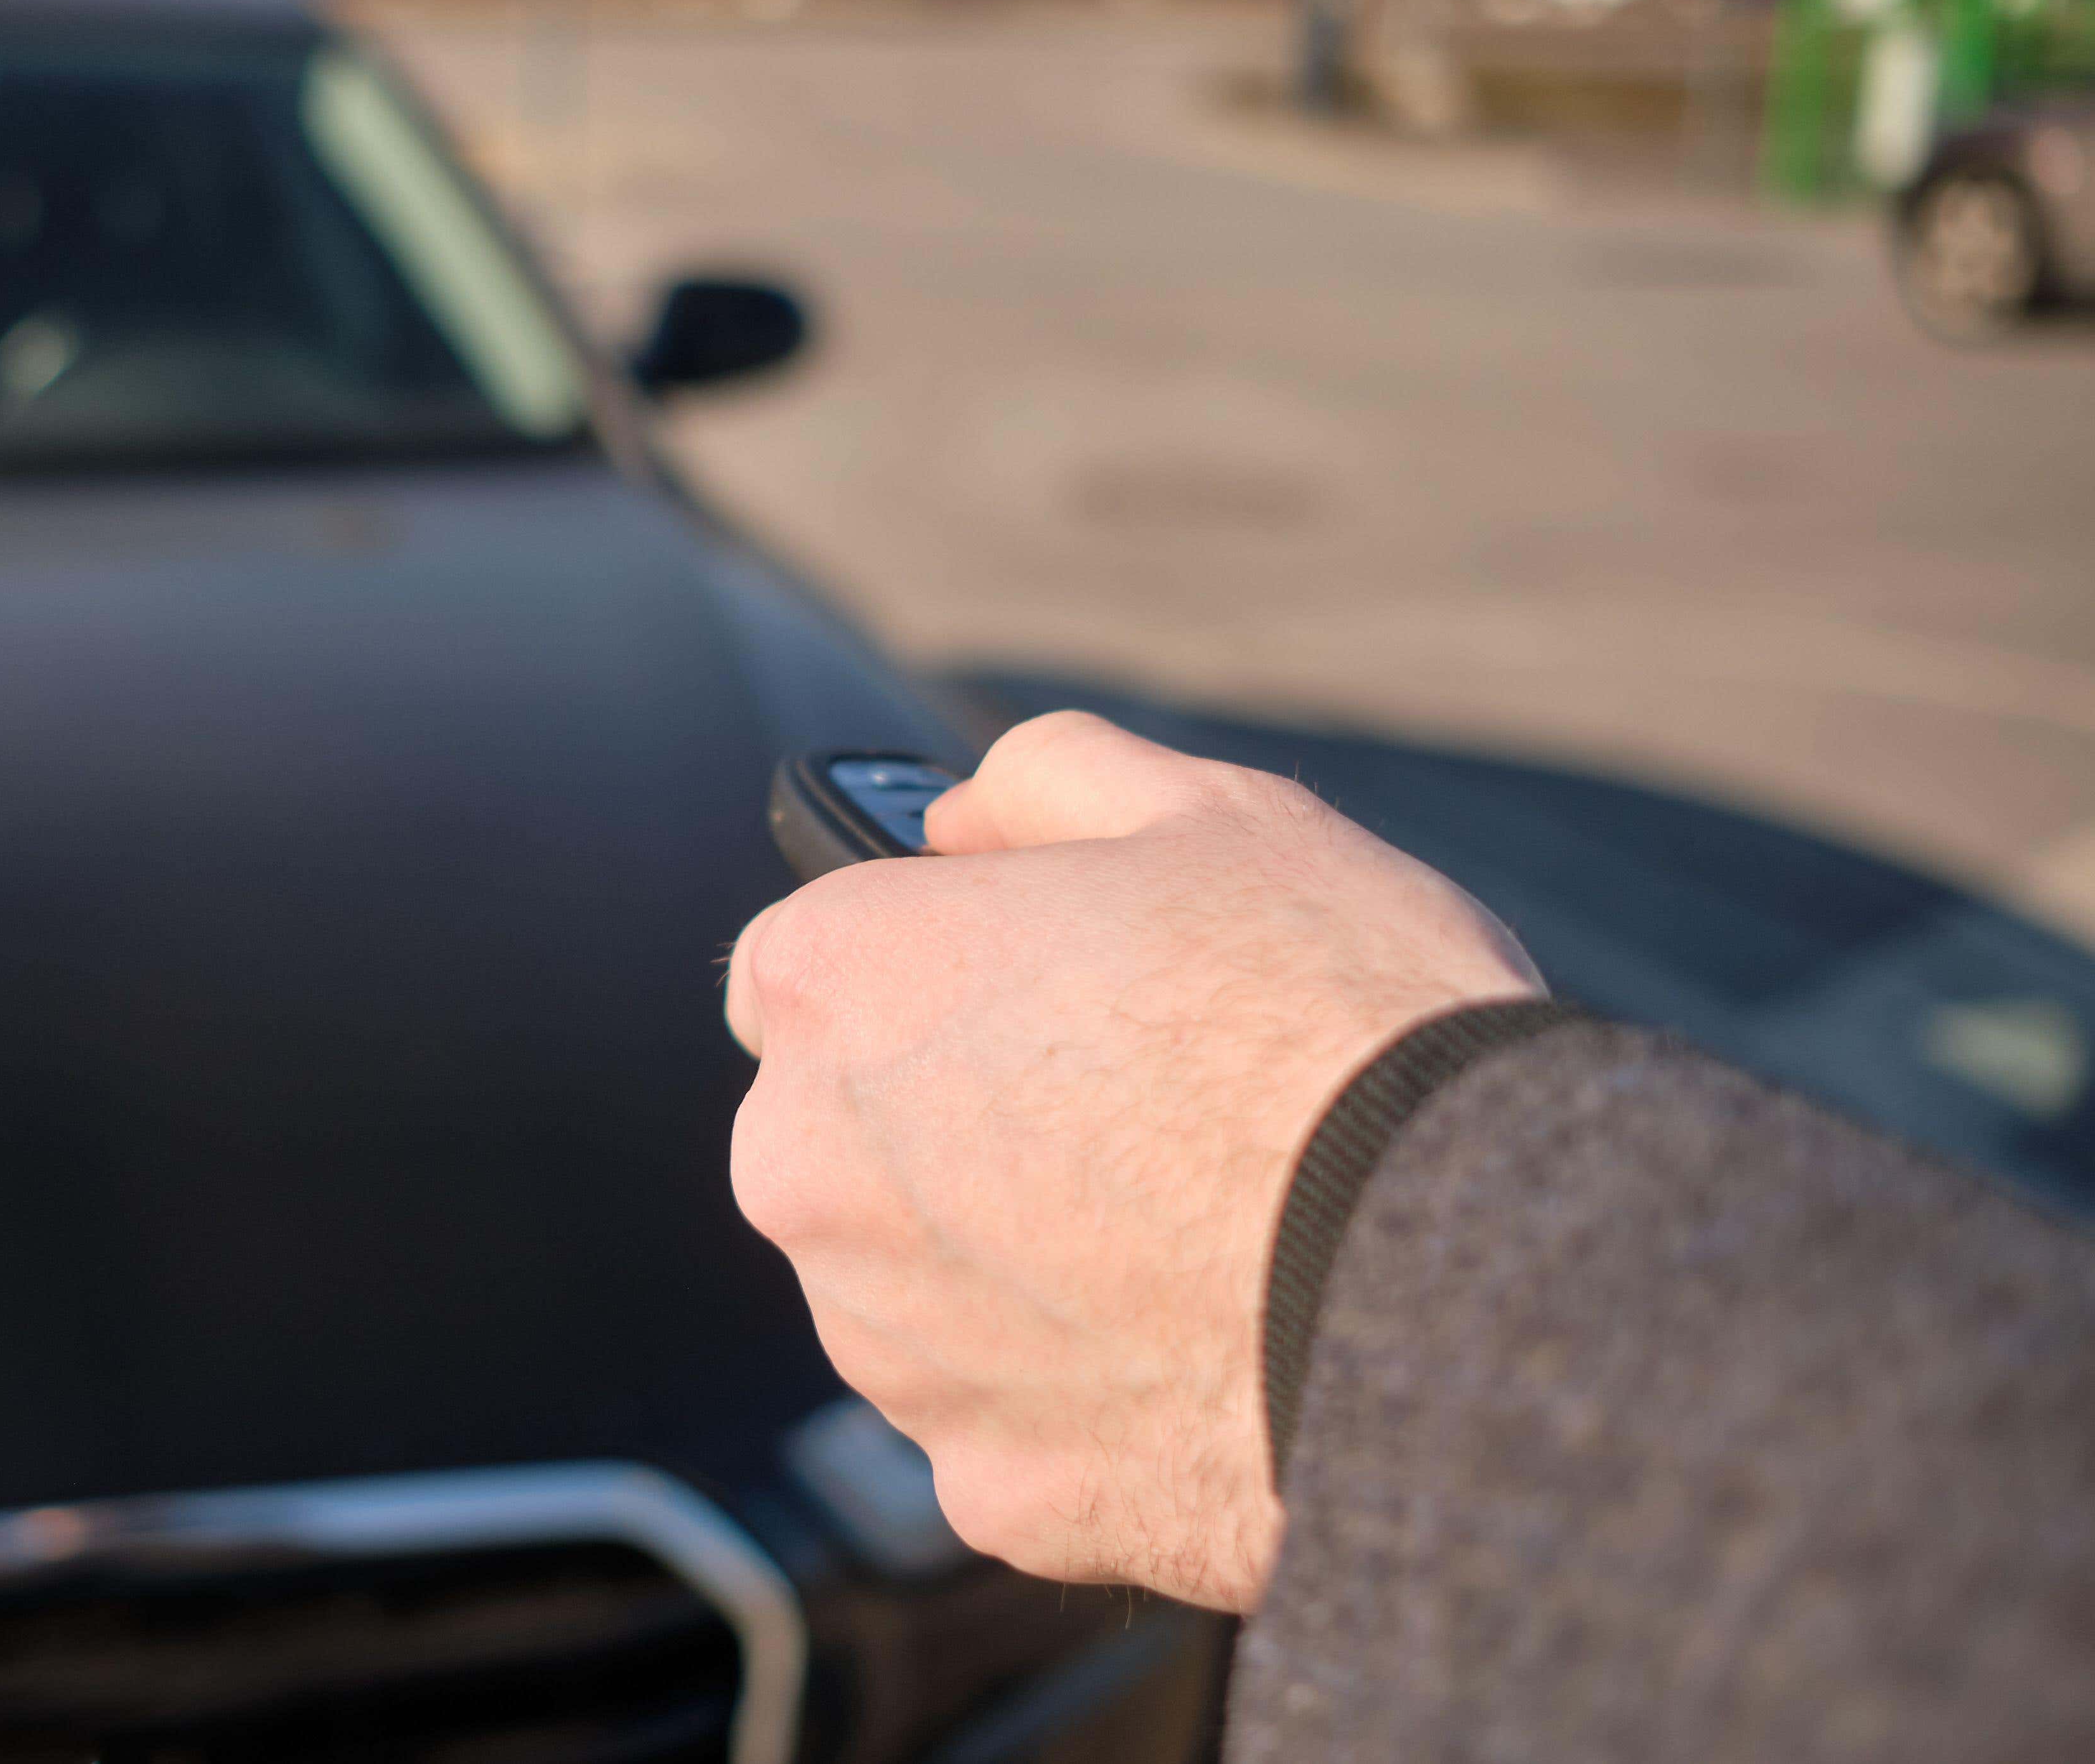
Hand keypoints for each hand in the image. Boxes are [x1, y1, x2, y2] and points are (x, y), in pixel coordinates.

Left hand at [724, 712, 1540, 1609]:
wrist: (1463, 1276)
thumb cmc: (1336, 1016)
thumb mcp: (1207, 813)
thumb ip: (1042, 785)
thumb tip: (959, 822)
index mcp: (834, 985)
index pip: (804, 966)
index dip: (920, 967)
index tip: (1021, 986)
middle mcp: (810, 1171)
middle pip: (850, 1136)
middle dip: (959, 1121)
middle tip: (1140, 1109)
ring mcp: (888, 1344)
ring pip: (921, 1288)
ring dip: (1014, 1263)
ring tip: (1196, 1229)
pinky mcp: (985, 1483)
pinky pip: (1013, 1421)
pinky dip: (1087, 1393)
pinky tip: (1204, 1343)